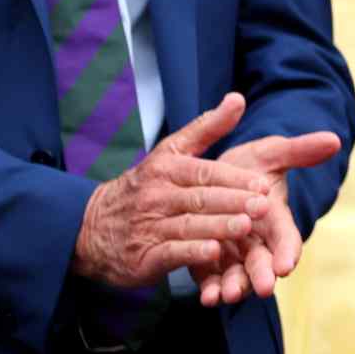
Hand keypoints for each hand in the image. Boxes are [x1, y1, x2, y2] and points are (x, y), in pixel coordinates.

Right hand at [72, 94, 277, 290]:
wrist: (90, 228)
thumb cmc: (144, 188)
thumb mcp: (169, 152)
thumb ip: (206, 128)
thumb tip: (238, 98)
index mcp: (166, 168)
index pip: (204, 172)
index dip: (234, 178)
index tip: (263, 184)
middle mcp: (157, 195)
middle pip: (200, 198)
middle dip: (233, 201)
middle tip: (264, 206)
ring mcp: (149, 226)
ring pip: (188, 225)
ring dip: (218, 226)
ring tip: (246, 227)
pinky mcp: (144, 256)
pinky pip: (170, 252)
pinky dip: (191, 253)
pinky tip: (213, 253)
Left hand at [190, 129, 344, 305]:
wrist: (217, 179)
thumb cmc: (249, 167)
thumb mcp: (271, 154)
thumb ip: (299, 151)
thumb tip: (334, 140)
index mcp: (274, 220)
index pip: (287, 238)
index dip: (287, 251)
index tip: (286, 264)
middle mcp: (257, 242)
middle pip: (263, 262)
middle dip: (262, 275)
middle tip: (263, 288)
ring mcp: (235, 255)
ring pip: (238, 274)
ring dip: (235, 286)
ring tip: (229, 295)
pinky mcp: (211, 262)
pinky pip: (212, 278)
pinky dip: (211, 288)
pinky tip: (206, 297)